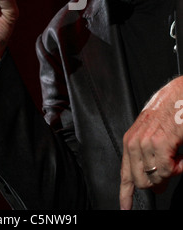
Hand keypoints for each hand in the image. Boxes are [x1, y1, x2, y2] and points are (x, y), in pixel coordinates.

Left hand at [119, 76, 182, 209]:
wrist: (180, 95)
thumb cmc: (169, 113)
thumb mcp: (152, 134)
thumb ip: (149, 158)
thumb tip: (155, 184)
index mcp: (130, 141)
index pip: (125, 174)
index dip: (126, 194)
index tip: (125, 207)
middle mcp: (134, 142)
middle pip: (141, 182)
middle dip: (160, 180)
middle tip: (172, 162)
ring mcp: (145, 142)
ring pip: (155, 178)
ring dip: (172, 171)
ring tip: (177, 152)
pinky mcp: (159, 142)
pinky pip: (167, 171)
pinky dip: (179, 167)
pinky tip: (180, 154)